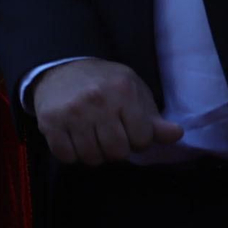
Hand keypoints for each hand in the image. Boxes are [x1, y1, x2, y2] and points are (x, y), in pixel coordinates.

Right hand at [30, 58, 182, 164]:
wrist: (60, 69)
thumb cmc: (104, 84)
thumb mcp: (133, 92)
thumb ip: (153, 117)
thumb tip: (177, 134)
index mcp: (123, 91)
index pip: (142, 139)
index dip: (137, 140)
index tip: (128, 129)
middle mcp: (98, 100)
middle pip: (117, 152)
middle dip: (115, 149)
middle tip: (108, 134)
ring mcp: (72, 112)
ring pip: (92, 158)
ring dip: (93, 153)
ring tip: (91, 136)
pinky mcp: (50, 122)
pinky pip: (66, 157)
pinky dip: (71, 154)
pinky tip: (73, 138)